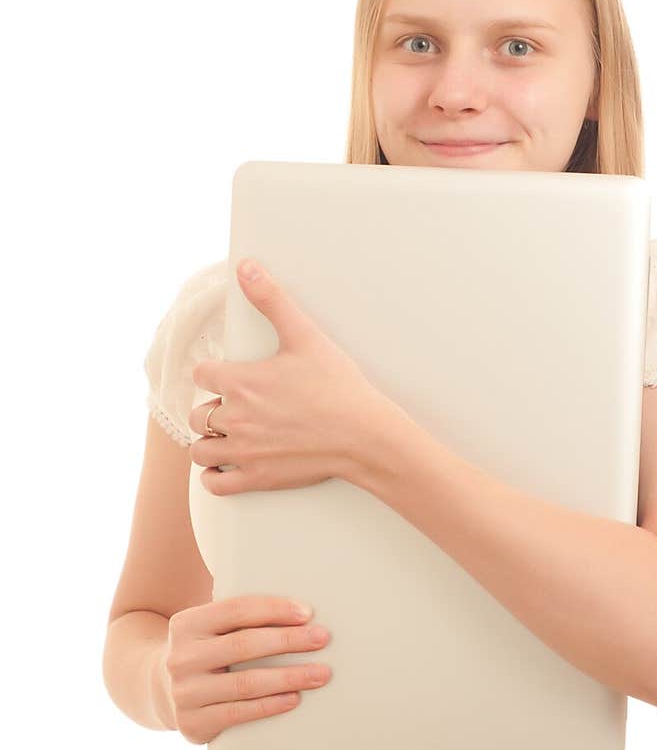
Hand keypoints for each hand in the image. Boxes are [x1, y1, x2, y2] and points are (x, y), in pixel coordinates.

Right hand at [163, 595, 332, 744]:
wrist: (160, 690)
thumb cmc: (204, 651)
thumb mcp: (208, 628)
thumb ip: (239, 618)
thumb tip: (301, 612)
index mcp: (186, 624)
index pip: (235, 610)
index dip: (273, 609)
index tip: (306, 613)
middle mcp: (181, 657)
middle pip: (244, 645)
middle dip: (289, 641)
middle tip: (322, 639)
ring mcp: (184, 693)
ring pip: (246, 683)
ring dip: (289, 677)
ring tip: (320, 673)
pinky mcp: (192, 723)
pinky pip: (239, 714)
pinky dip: (270, 706)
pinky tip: (294, 699)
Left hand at [189, 257, 396, 493]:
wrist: (364, 434)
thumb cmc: (337, 385)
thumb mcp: (305, 335)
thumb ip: (271, 299)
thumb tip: (245, 266)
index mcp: (240, 381)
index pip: (202, 374)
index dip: (215, 373)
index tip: (233, 376)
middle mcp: (234, 417)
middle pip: (198, 413)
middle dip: (214, 408)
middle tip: (240, 407)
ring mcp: (243, 450)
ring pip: (200, 448)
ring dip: (210, 441)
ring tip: (231, 435)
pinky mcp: (256, 477)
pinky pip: (214, 483)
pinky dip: (214, 475)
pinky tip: (226, 464)